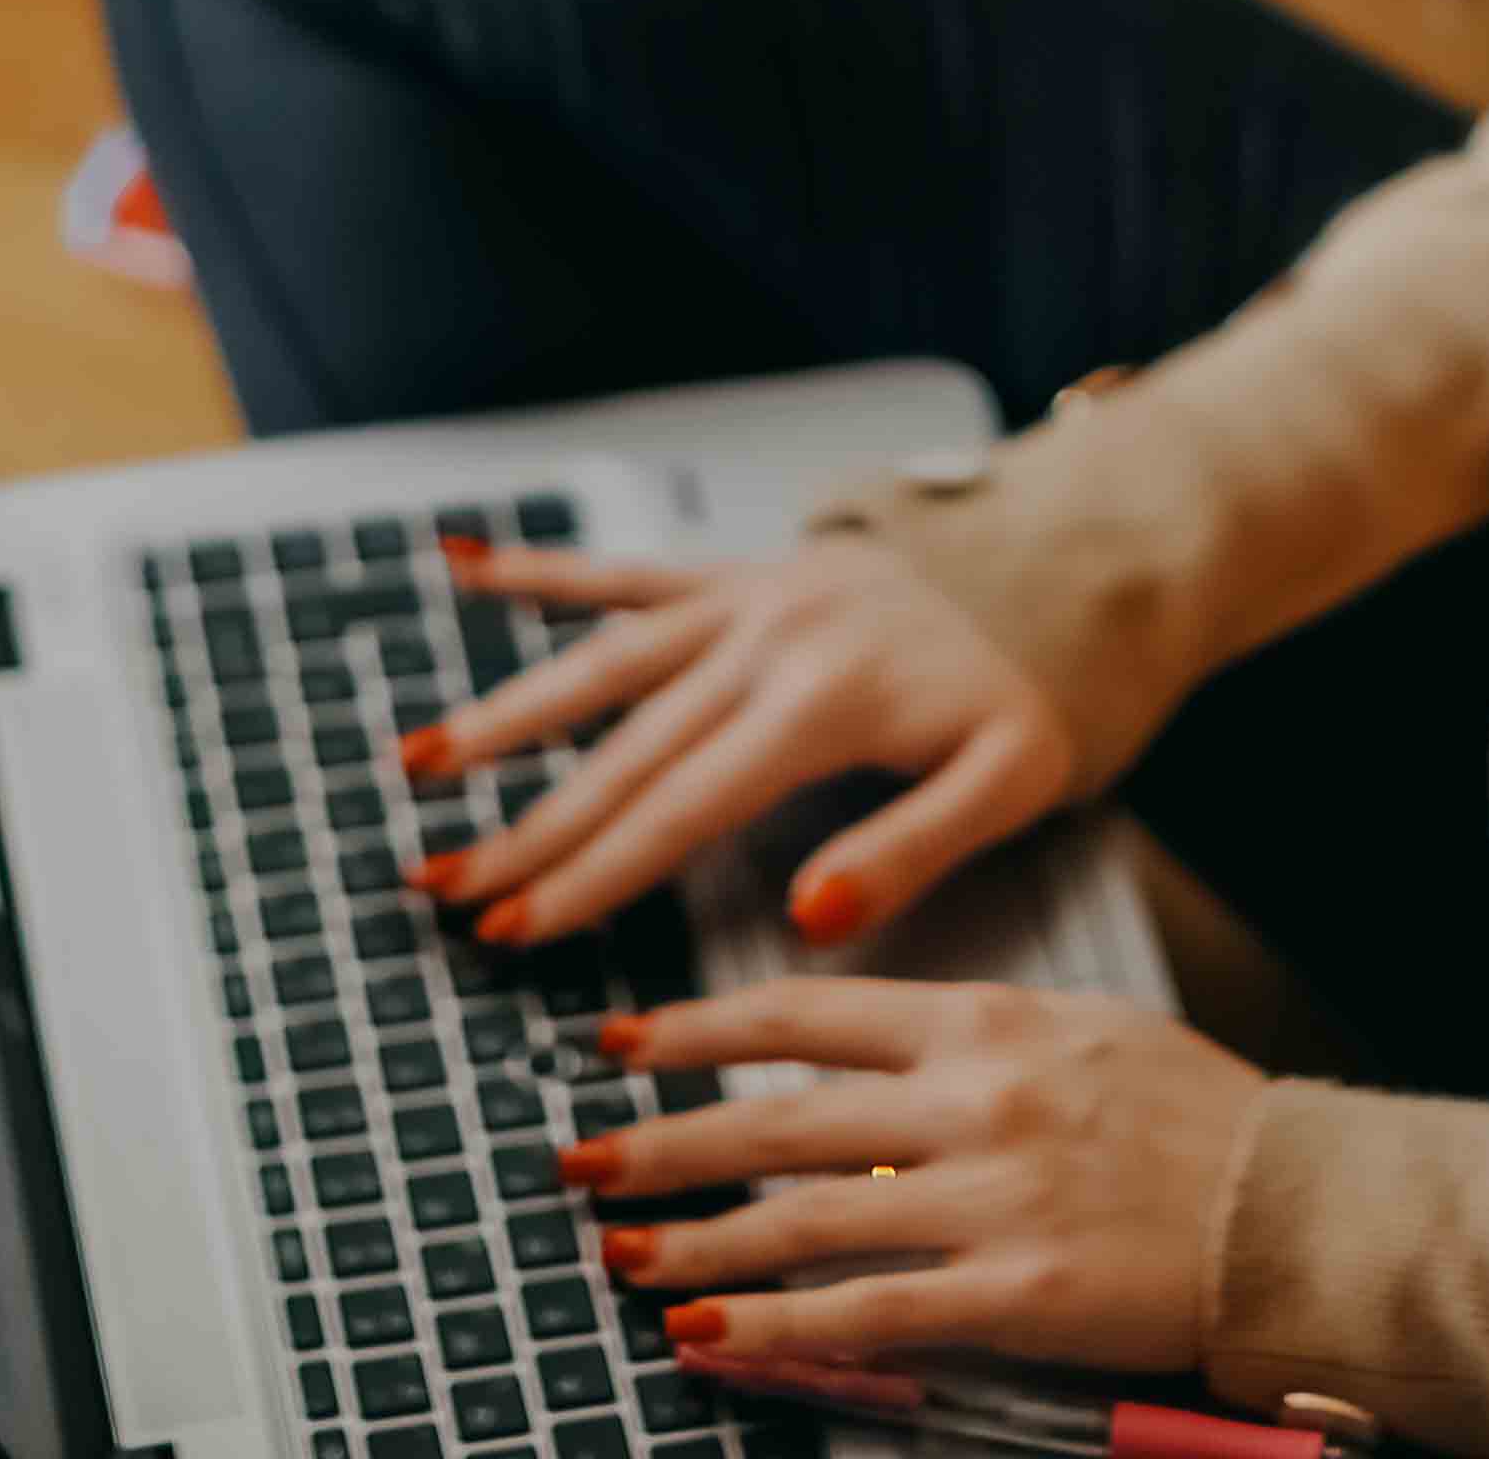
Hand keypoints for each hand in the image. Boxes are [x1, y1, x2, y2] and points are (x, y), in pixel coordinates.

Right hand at [408, 535, 1072, 948]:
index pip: (679, 807)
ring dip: (508, 713)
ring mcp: (745, 597)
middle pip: (622, 750)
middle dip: (527, 826)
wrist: (1065, 562)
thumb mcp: (1013, 781)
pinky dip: (546, 569)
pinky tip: (466, 564)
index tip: (518, 925)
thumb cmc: (1042, 684)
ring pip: (603, 660)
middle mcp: (765, 640)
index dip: (592, 874)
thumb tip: (806, 916)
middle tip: (445, 888)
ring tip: (423, 766)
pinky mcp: (742, 571)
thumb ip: (910, 849)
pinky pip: (631, 572)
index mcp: (821, 702)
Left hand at [565, 977, 1264, 1371]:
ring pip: (803, 1218)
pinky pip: (867, 1313)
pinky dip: (775, 1324)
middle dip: (663, 1141)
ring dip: (695, 1239)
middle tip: (579, 1159)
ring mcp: (990, 1199)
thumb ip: (970, 1041)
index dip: (698, 1030)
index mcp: (985, 1023)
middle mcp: (973, 1099)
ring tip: (620, 1255)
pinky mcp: (1013, 1295)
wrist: (1296, 1208)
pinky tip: (708, 1331)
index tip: (623, 1041)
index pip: (805, 1014)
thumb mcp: (1080, 1034)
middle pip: (778, 1118)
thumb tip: (863, 1061)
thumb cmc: (1198, 1121)